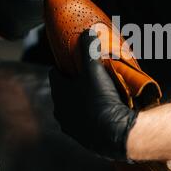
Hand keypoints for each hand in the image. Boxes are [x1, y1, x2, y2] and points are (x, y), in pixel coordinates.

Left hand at [49, 30, 138, 161]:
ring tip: (98, 92)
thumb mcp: (94, 70)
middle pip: (64, 91)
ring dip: (82, 100)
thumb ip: (89, 49)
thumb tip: (87, 31)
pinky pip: (84, 121)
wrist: (115, 133)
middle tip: (89, 75)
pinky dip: (91, 114)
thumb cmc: (100, 100)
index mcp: (59, 94)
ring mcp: (72, 127)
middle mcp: (61, 112)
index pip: (55, 73)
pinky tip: (104, 110)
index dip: (64, 65)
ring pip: (74, 107)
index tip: (75, 61)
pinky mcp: (84, 139)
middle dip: (74, 83)